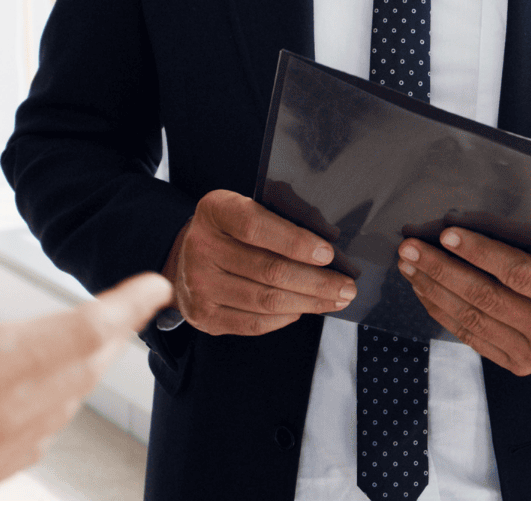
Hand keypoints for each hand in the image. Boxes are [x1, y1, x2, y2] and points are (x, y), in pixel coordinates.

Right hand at [0, 166, 171, 499]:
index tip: (157, 285)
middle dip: (107, 333)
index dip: (129, 304)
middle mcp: (4, 418)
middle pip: (83, 367)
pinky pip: (32, 438)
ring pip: (61, 405)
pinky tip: (23, 393)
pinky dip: (43, 405)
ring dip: (76, 369)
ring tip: (82, 341)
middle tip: (123, 307)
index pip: (88, 330)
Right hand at [163, 189, 357, 335]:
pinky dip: (283, 319)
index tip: (328, 254)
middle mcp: (202, 248)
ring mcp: (200, 285)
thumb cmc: (228, 230)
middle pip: (269, 270)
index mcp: (216, 211)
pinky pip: (253, 323)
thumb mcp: (243, 207)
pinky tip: (301, 309)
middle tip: (346, 286)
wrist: (185, 256)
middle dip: (317, 281)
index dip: (296, 242)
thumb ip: (278, 217)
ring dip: (308, 303)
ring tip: (333, 300)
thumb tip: (326, 239)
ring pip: (266, 300)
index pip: (256, 227)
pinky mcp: (204, 316)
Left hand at [397, 178, 530, 375]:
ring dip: (434, 291)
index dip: (480, 254)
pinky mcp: (515, 363)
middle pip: (484, 298)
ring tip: (409, 265)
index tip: (449, 234)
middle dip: (442, 270)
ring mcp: (529, 352)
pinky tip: (425, 292)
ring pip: (471, 320)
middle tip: (412, 247)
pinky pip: (471, 338)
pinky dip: (443, 314)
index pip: (517, 274)